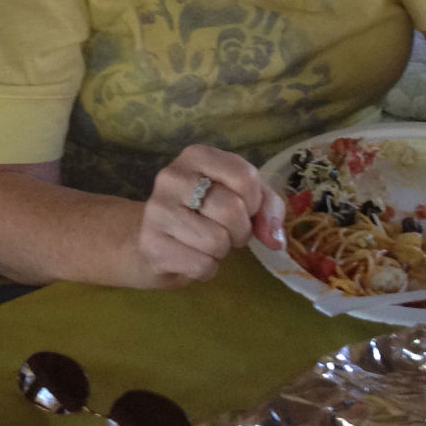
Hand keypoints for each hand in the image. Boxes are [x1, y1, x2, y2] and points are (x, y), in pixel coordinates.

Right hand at [136, 145, 281, 286]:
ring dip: (221, 251)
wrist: (155, 239)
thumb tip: (275, 239)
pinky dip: (207, 269)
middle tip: (226, 232)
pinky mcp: (150, 245)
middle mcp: (172, 177)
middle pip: (232, 210)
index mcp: (196, 156)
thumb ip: (267, 208)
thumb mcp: (242, 197)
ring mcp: (157, 210)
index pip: (245, 177)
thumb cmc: (206, 213)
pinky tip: (192, 257)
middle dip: (240, 231)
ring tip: (207, 243)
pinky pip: (201, 265)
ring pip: (216, 241)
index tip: (244, 209)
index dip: (255, 202)